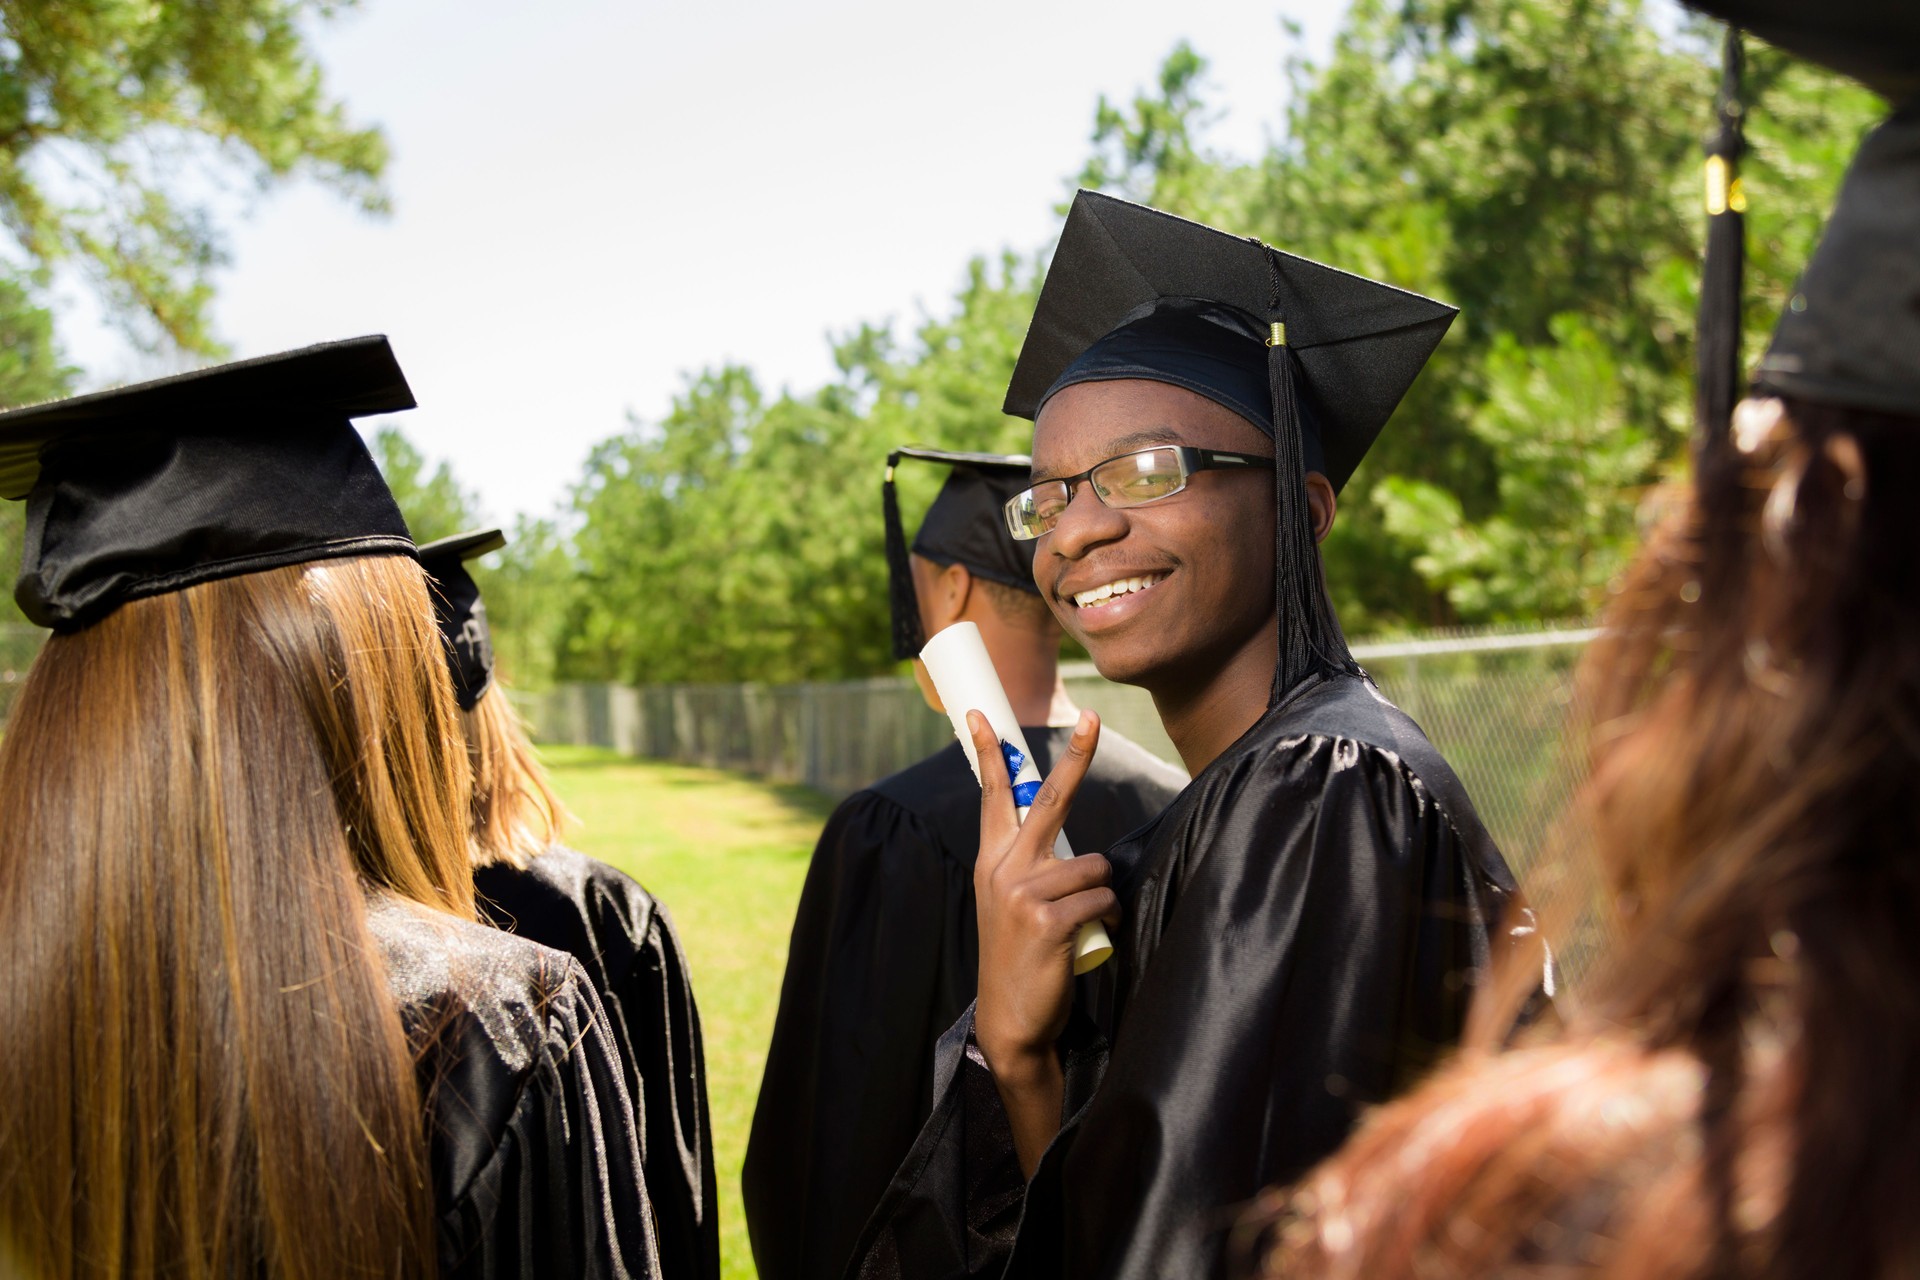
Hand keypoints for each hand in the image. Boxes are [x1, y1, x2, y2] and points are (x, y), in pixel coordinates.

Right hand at [969, 709, 1116, 1172]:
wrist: (1011, 1018)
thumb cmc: (1021, 955)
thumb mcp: (1010, 902)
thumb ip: (1030, 866)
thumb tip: (1074, 847)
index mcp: (991, 860)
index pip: (992, 796)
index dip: (991, 754)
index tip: (982, 716)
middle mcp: (1002, 869)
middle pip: (1048, 800)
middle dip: (1074, 756)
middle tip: (1091, 718)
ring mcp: (1023, 893)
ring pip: (1092, 864)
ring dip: (1100, 893)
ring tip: (1082, 921)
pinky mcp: (1047, 919)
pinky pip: (1100, 898)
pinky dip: (1106, 916)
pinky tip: (1090, 937)